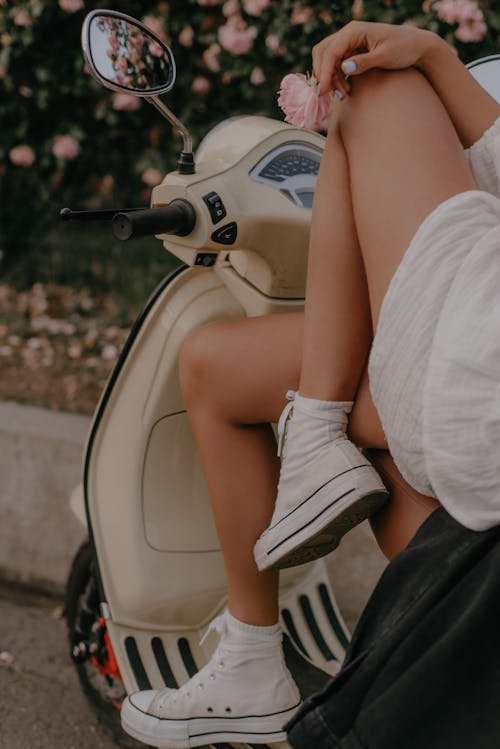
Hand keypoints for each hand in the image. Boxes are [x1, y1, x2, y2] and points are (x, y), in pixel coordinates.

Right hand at [312, 21, 435, 96]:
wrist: (416, 47)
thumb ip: (364, 62)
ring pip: (326, 60)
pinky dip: (336, 79)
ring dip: (330, 78)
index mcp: (355, 30)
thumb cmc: (404, 49)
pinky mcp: (351, 53)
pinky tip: (345, 90)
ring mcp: (349, 43)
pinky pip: (335, 65)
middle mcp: (348, 34)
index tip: (323, 91)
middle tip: (328, 94)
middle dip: (322, 74)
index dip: (324, 72)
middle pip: (322, 53)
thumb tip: (343, 68)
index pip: (330, 51)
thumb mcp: (385, 57)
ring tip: (344, 94)